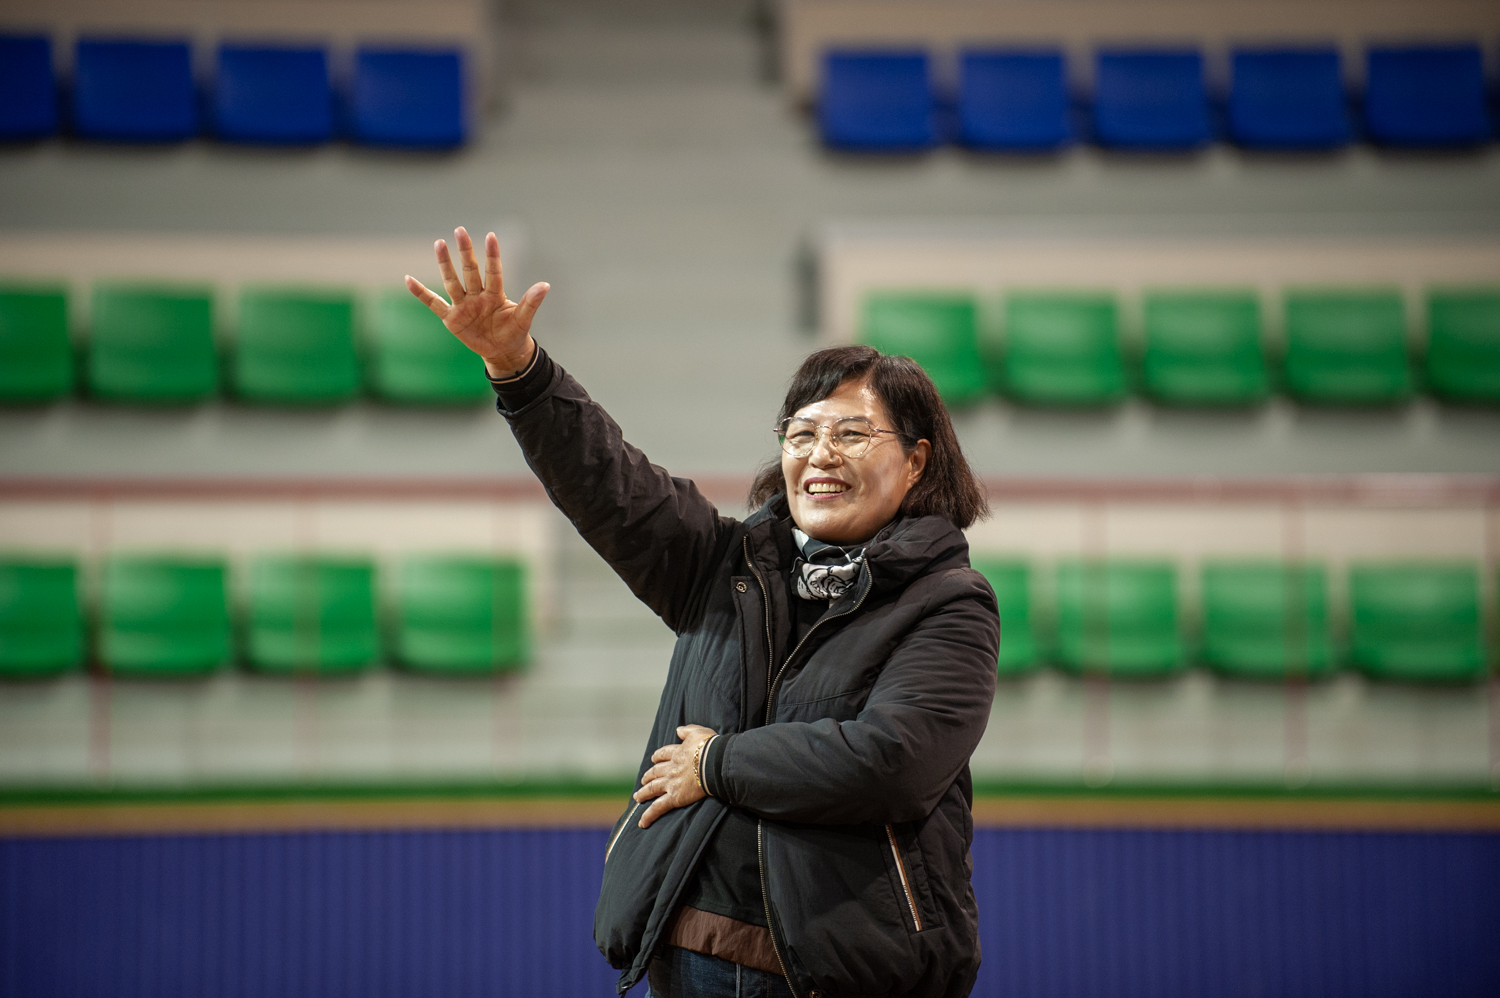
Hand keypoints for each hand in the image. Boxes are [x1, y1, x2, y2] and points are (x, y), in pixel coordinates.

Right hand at [405, 226, 549, 378]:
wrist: (502, 351)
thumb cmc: (514, 332)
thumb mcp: (523, 319)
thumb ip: (531, 302)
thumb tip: (546, 285)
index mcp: (495, 294)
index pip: (493, 271)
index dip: (492, 255)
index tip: (491, 236)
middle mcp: (477, 295)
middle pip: (470, 271)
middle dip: (465, 251)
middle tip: (460, 230)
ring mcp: (463, 305)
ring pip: (452, 281)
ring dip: (445, 264)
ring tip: (439, 243)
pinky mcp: (451, 318)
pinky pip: (434, 303)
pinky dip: (421, 293)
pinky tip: (408, 279)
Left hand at [634, 725, 717, 828]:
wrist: (714, 762)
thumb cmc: (710, 747)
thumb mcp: (699, 732)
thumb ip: (687, 731)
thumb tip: (678, 729)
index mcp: (677, 753)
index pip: (663, 754)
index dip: (658, 757)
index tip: (654, 759)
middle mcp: (671, 768)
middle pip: (655, 772)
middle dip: (648, 776)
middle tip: (643, 780)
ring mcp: (670, 783)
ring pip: (652, 789)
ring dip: (644, 793)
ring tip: (637, 797)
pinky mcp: (674, 797)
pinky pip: (658, 807)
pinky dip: (648, 815)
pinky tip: (642, 823)